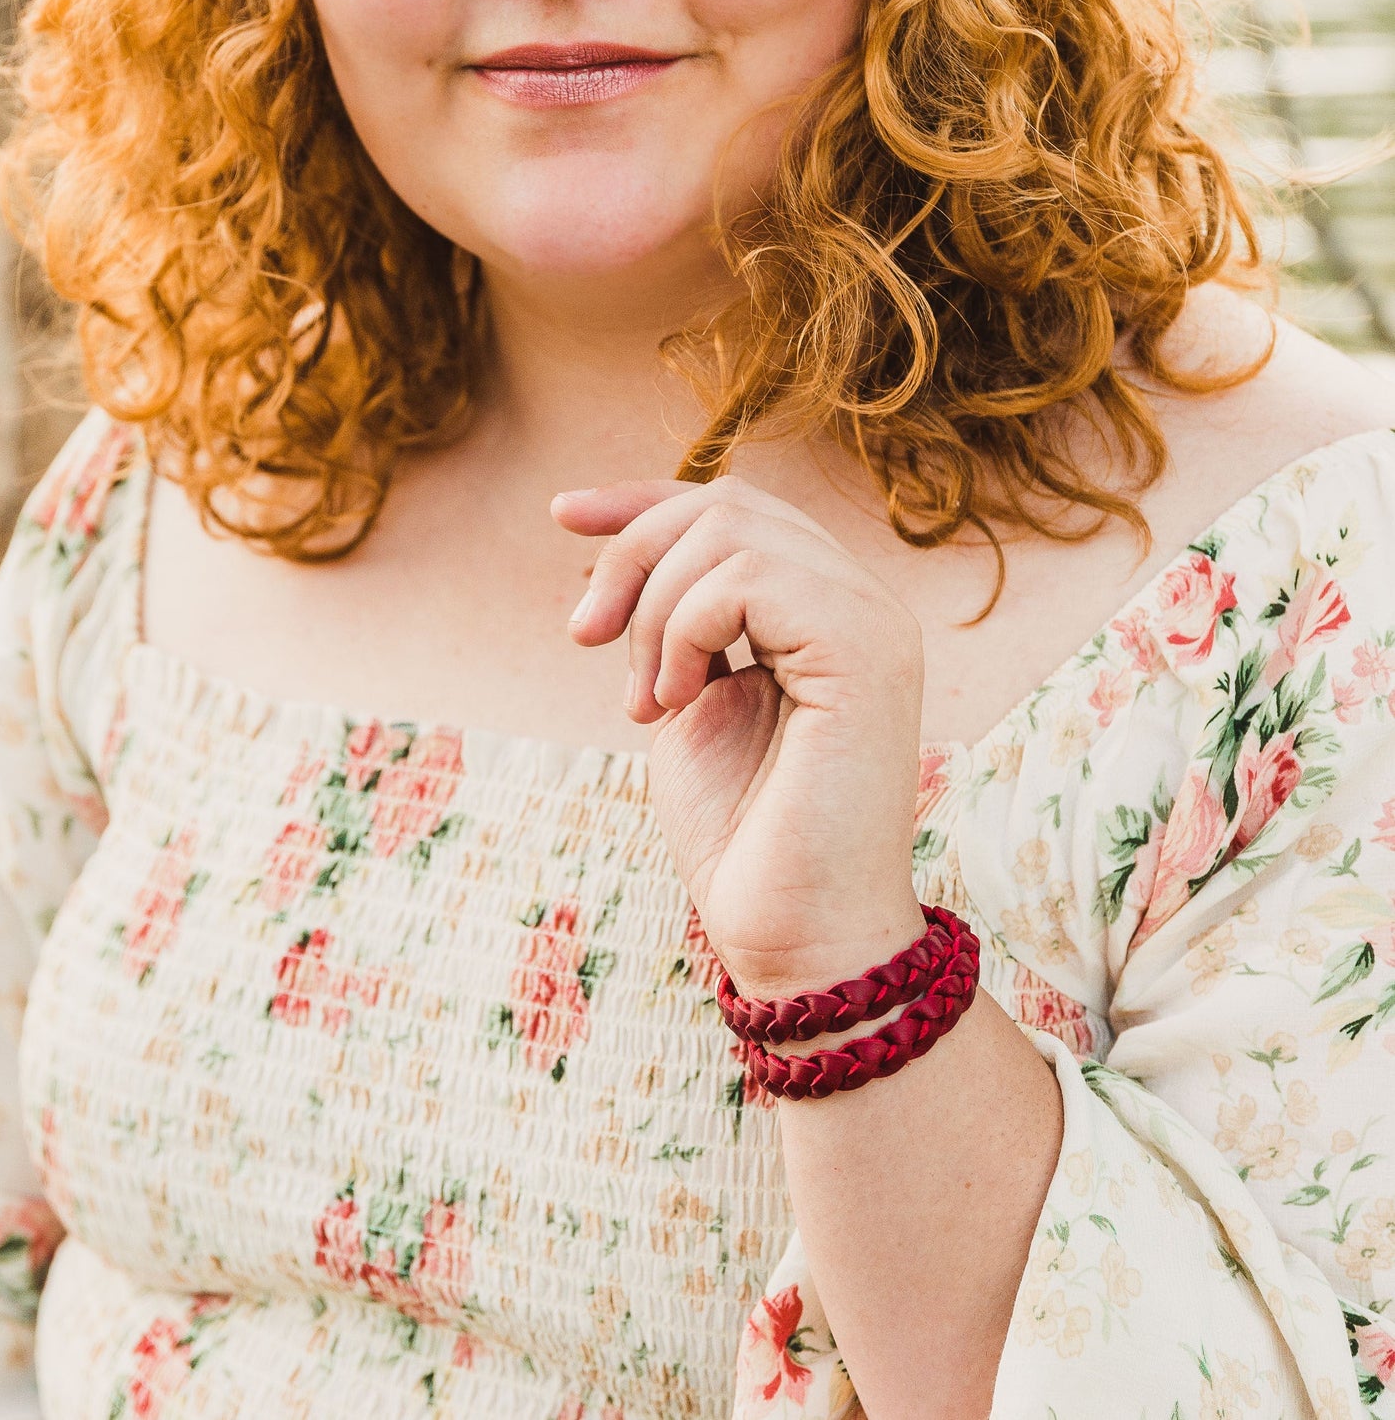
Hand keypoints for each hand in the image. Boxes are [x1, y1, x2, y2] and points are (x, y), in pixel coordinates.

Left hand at [552, 477, 926, 1000]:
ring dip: (653, 607)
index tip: (563, 514)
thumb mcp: (689, 700)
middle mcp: (862, 601)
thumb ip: (674, 624)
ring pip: (730, 528)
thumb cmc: (743, 839)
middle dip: (632, 552)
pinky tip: (676, 700)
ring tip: (647, 696)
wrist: (794, 936)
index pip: (736, 508)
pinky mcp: (864, 649)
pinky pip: (746, 577)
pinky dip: (684, 628)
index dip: (643, 499)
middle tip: (584, 636)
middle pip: (726, 502)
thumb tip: (611, 541)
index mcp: (826, 610)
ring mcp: (871, 620)